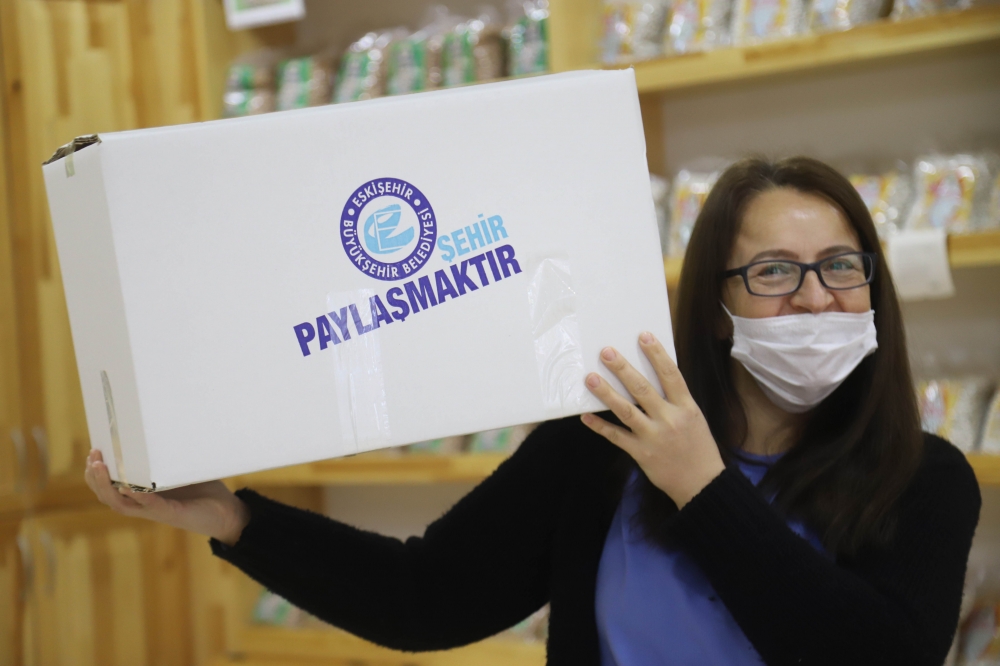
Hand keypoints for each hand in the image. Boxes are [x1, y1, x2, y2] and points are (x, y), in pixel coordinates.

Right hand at [84, 449, 249, 545]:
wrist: (229, 514)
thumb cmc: (206, 491)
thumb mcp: (184, 468)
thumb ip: (172, 454)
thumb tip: (166, 425)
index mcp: (145, 494)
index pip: (112, 487)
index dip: (97, 473)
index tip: (93, 452)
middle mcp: (145, 505)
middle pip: (109, 496)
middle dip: (96, 477)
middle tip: (92, 456)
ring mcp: (157, 511)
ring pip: (121, 503)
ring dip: (107, 486)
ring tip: (99, 467)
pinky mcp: (172, 514)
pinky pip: (150, 506)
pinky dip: (138, 497)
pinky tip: (128, 486)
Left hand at [581, 332, 724, 508]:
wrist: (702, 484)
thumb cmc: (699, 448)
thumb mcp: (694, 419)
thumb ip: (675, 401)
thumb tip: (653, 377)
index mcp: (686, 408)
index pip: (671, 375)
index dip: (656, 354)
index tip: (643, 336)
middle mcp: (669, 419)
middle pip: (643, 389)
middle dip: (623, 369)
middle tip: (606, 352)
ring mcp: (654, 437)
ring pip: (626, 411)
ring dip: (607, 393)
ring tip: (590, 378)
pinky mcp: (641, 453)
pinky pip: (617, 437)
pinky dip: (600, 426)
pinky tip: (586, 416)